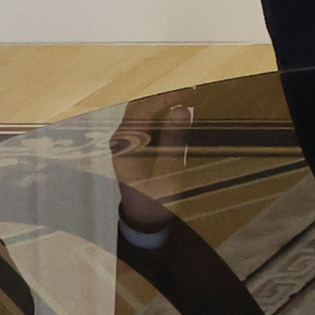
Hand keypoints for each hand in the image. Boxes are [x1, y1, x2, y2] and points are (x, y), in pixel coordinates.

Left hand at [107, 94, 194, 235]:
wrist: (144, 220)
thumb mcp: (168, 171)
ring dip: (165, 106)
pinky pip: (148, 125)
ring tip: (190, 103)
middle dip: (165, 99)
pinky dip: (164, 117)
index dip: (165, 98)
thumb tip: (181, 109)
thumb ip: (173, 140)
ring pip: (144, 115)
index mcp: (125, 145)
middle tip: (192, 95)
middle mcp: (122, 140)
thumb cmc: (155, 199)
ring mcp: (128, 143)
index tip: (189, 94)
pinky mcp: (136, 147)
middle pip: (140, 108)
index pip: (141, 110)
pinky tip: (181, 118)